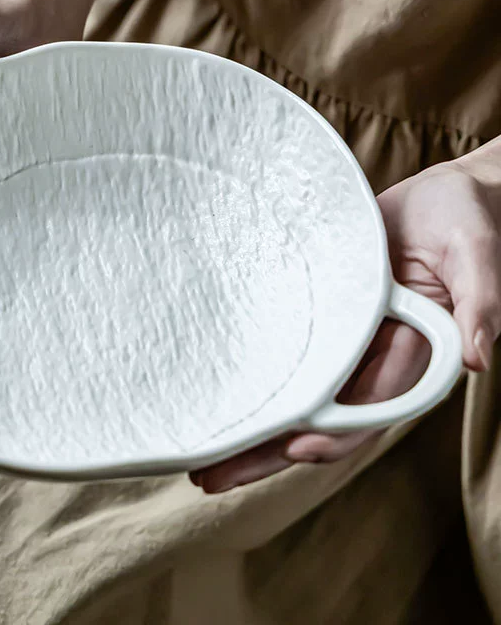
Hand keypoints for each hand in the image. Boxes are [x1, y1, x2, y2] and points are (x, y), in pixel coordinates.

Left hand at [191, 161, 500, 492]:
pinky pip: (287, 352)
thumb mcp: (476, 254)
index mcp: (414, 350)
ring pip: (294, 392)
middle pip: (319, 415)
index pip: (372, 406)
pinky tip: (217, 393)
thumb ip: (481, 302)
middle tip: (210, 475)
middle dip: (268, 450)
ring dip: (251, 425)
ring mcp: (343, 336)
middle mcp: (372, 353)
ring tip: (197, 454)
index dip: (338, 433)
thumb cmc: (465, 219)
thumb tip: (478, 357)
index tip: (297, 449)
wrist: (441, 195)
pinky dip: (257, 376)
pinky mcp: (320, 312)